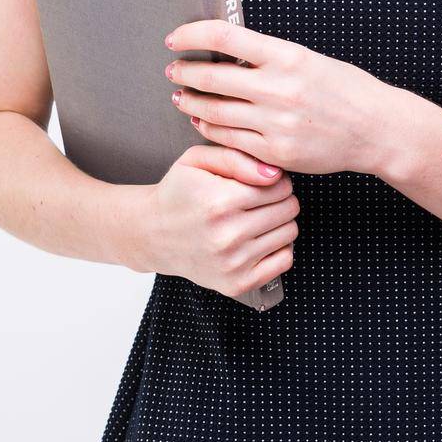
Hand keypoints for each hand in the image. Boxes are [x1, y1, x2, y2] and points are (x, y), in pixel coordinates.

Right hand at [140, 141, 299, 298]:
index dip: (276, 180)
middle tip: (261, 198)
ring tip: (258, 217)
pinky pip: (283, 262)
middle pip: (288, 209)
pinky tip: (260, 239)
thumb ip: (237, 158)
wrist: (152, 234)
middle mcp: (227, 235)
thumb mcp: (197, 160)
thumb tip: (274, 174)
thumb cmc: (177, 192)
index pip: (280, 186)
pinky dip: (279, 248)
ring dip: (280, 222)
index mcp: (219, 201)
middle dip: (281, 199)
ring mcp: (233, 264)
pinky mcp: (236, 284)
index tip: (262, 181)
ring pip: (289, 233)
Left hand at [164, 20, 393, 175]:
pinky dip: (209, 128)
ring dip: (190, 102)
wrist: (376, 129)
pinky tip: (203, 121)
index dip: (192, 35)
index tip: (176, 38)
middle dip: (183, 72)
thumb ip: (268, 56)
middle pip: (211, 77)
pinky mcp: (275, 152)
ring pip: (214, 112)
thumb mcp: (308, 59)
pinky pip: (229, 140)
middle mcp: (278, 88)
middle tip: (173, 69)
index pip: (223, 36)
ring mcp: (275, 123)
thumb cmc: (345, 89)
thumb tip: (226, 51)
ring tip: (181, 96)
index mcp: (286, 56)